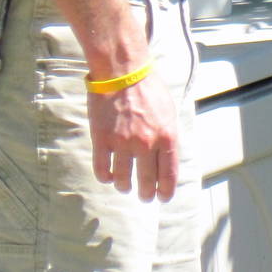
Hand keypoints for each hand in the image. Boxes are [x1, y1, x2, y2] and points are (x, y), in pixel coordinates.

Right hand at [87, 75, 178, 202]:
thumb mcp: (169, 113)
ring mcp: (123, 143)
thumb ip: (168, 136)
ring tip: (126, 187)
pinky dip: (105, 177)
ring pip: (123, 178)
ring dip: (125, 187)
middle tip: (144, 197)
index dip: (166, 190)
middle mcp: (146, 143)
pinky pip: (102, 168)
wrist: (123, 73)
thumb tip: (168, 157)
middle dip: (146, 193)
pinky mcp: (102, 139)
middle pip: (146, 180)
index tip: (163, 198)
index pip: (168, 173)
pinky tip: (108, 178)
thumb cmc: (149, 90)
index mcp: (167, 136)